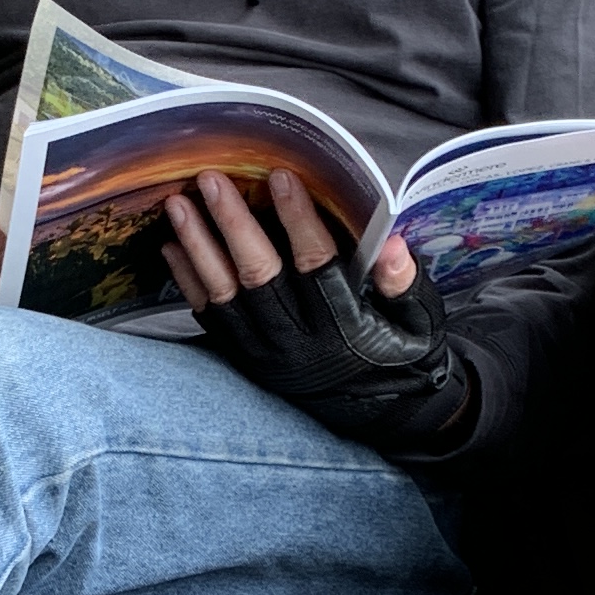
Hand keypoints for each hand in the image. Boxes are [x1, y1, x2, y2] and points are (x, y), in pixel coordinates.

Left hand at [161, 169, 473, 452]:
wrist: (380, 417)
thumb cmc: (403, 358)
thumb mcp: (420, 324)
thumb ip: (405, 284)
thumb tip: (390, 243)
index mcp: (343, 328)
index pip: (316, 265)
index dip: (298, 220)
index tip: (281, 177)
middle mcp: (298, 342)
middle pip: (258, 275)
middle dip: (233, 223)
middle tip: (211, 180)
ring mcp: (266, 354)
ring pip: (224, 295)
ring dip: (199, 247)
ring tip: (178, 205)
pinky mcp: (247, 361)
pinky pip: (210, 319)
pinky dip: (189, 282)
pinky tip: (173, 247)